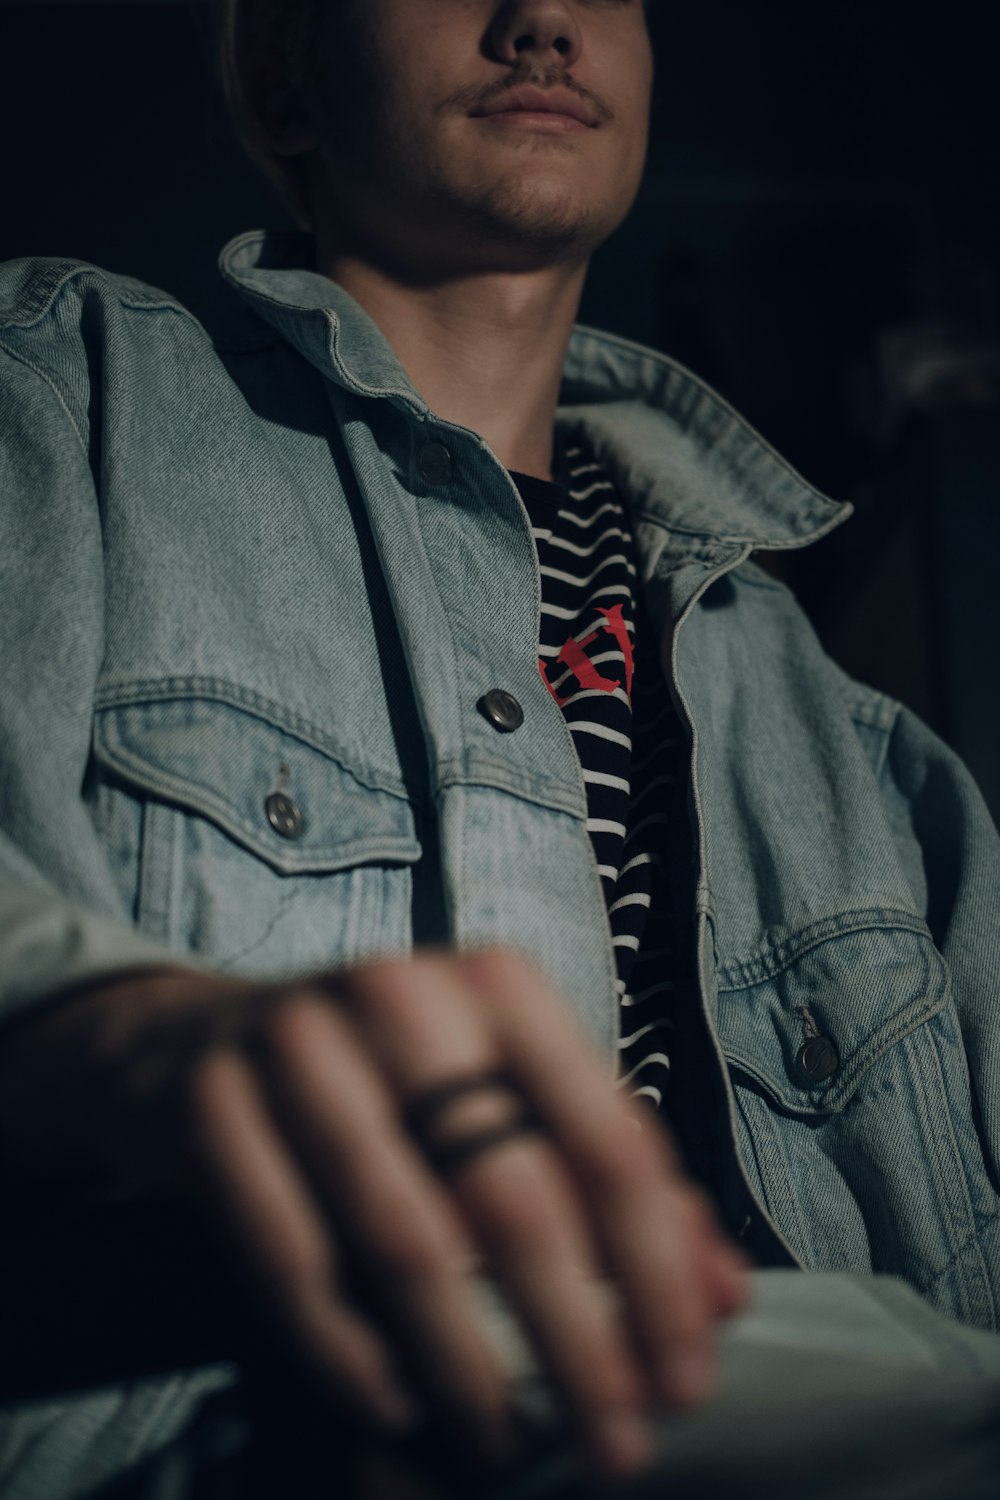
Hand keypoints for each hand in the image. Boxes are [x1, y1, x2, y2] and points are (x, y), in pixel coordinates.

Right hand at [0, 948, 748, 1477]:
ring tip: (503, 1448)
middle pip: (517, 1199)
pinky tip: (396, 1405)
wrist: (205, 1040)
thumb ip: (616, 1184)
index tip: (685, 1383)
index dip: (660, 1276)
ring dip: (465, 1369)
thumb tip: (725, 1292)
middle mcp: (407, 994)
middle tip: (614, 1448)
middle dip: (578, 1345)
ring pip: (406, 1241)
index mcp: (502, 988)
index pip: (612, 1141)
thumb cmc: (390, 1081)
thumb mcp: (507, 1102)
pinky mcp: (214, 1102)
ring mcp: (300, 1042)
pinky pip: (291, 1259)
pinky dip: (350, 1352)